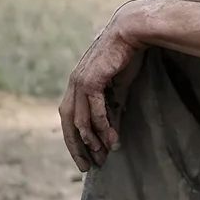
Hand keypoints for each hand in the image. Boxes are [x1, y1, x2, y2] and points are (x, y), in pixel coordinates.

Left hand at [59, 15, 144, 171]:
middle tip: (88, 166)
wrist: (130, 33)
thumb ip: (113, 105)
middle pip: (69, 123)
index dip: (76, 139)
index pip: (71, 118)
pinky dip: (102, 126)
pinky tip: (112, 139)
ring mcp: (80, 83)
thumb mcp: (118, 86)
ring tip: (103, 156)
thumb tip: (113, 126)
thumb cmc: (126, 56)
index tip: (87, 156)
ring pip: (80, 120)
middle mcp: (74, 85)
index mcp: (77, 85)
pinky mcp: (91, 81)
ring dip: (92, 140)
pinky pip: (95, 110)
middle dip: (77, 146)